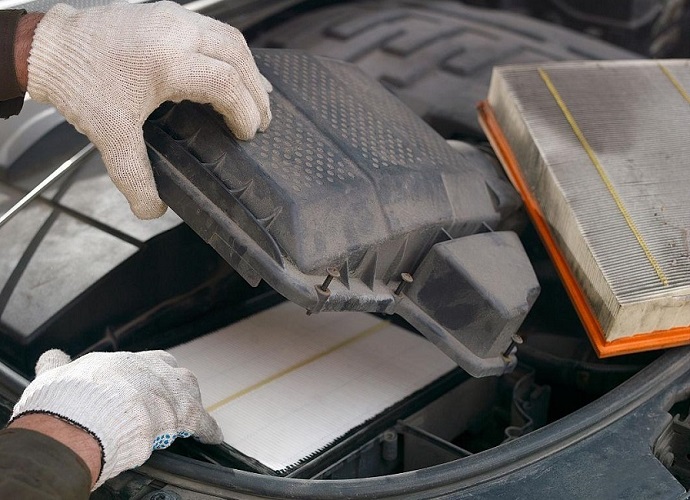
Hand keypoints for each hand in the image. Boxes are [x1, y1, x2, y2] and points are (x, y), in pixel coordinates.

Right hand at [11, 349, 222, 489]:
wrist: (79, 420)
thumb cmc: (64, 403)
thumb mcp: (54, 375)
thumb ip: (57, 365)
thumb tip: (52, 357)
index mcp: (119, 362)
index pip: (140, 363)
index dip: (142, 375)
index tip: (139, 386)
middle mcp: (147, 369)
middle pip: (169, 370)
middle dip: (170, 383)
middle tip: (167, 400)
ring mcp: (166, 389)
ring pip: (188, 389)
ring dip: (188, 401)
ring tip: (188, 414)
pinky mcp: (180, 413)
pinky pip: (201, 421)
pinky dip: (207, 429)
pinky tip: (212, 437)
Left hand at [27, 1, 271, 218]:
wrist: (50, 49)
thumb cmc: (79, 84)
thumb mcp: (110, 135)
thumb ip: (135, 177)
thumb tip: (153, 208)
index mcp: (166, 61)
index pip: (226, 84)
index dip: (244, 112)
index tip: (247, 134)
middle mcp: (174, 32)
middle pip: (237, 55)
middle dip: (256, 89)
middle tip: (263, 118)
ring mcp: (171, 16)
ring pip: (228, 37)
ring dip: (246, 68)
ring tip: (254, 95)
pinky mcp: (165, 12)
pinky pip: (211, 29)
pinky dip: (228, 53)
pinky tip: (228, 72)